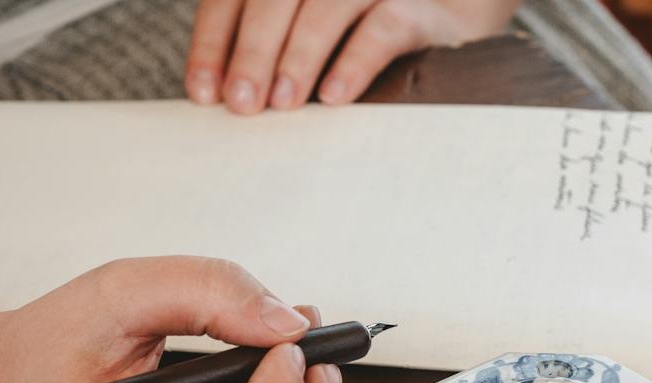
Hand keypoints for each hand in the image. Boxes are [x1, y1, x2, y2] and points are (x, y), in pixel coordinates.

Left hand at [185, 0, 519, 112]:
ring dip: (298, 59)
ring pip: (323, 9)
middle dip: (252, 53)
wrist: (448, 15)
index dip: (214, 42)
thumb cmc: (366, 29)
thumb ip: (270, 49)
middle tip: (240, 104)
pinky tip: (333, 96)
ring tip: (282, 104)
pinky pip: (380, 29)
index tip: (203, 91)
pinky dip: (352, 63)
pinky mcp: (413, 3)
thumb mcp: (309, 31)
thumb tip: (227, 99)